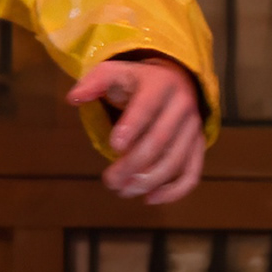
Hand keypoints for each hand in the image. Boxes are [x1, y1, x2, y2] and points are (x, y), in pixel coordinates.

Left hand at [71, 55, 207, 204]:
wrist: (175, 81)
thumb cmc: (137, 81)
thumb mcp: (115, 73)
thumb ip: (93, 82)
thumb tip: (73, 98)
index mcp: (161, 84)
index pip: (148, 105)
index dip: (133, 125)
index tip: (114, 146)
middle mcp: (183, 106)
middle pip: (160, 139)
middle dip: (133, 163)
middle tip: (109, 181)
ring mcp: (193, 128)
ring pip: (176, 160)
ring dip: (149, 181)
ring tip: (123, 191)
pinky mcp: (198, 146)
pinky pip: (193, 172)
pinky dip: (175, 190)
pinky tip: (150, 199)